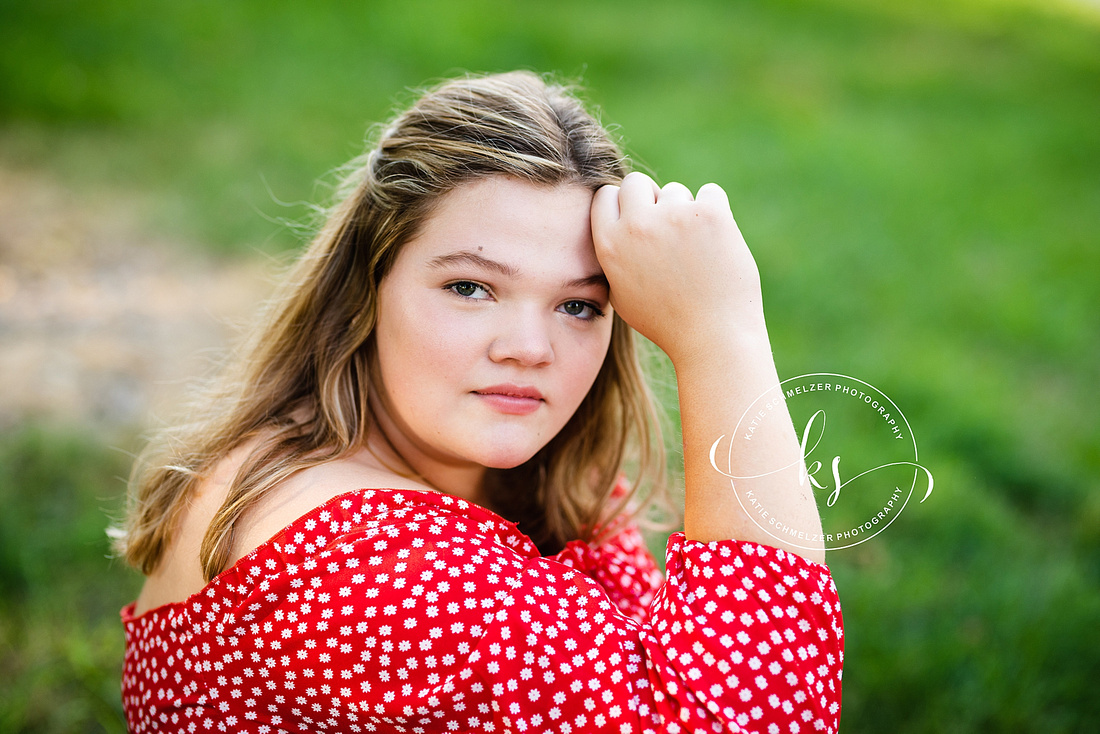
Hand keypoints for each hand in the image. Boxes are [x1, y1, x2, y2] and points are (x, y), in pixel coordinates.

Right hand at [591, 172, 764, 363]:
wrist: (713, 336)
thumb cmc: (667, 321)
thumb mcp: (622, 294)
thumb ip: (614, 255)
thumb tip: (616, 223)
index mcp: (610, 245)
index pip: (605, 195)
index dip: (622, 205)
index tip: (638, 220)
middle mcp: (637, 225)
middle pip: (636, 182)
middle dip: (651, 198)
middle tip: (668, 227)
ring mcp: (674, 216)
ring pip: (677, 191)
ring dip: (685, 212)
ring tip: (695, 252)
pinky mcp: (710, 213)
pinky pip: (711, 193)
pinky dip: (715, 212)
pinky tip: (715, 243)